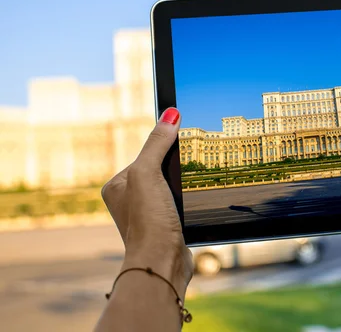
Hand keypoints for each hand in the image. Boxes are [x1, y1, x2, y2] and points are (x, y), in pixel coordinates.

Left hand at [101, 107, 192, 295]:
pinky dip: (188, 204)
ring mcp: (147, 215)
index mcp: (116, 187)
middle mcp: (128, 201)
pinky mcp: (165, 227)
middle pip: (160, 171)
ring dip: (182, 190)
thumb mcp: (149, 173)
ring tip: (184, 196)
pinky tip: (189, 209)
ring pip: (171, 189)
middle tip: (182, 178)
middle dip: (174, 172)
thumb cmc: (148, 221)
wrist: (162, 263)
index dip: (162, 152)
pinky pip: (180, 205)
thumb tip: (170, 113)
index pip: (144, 156)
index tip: (179, 150)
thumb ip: (157, 143)